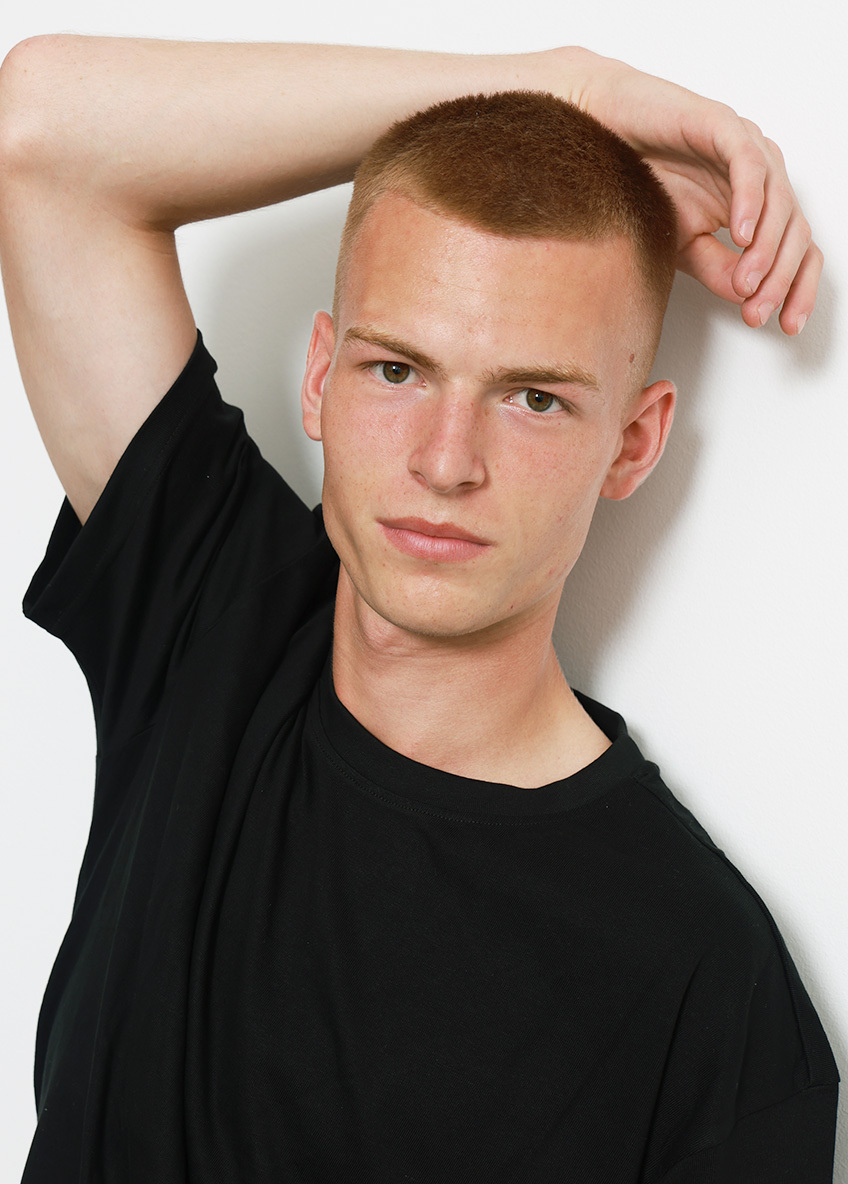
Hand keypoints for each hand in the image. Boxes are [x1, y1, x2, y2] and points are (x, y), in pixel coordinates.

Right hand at [556, 49, 819, 333]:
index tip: (786, 325)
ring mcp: (747, 148)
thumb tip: (748, 297)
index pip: (796, 249)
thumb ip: (718, 268)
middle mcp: (762, 176)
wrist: (599, 138)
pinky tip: (741, 235)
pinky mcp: (724, 126)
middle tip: (757, 311)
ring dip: (766, 251)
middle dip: (780, 279)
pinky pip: (749, 166)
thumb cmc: (639, 185)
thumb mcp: (683, 246)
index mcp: (758, 204)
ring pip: (780, 203)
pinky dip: (750, 203)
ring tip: (747, 284)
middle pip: (795, 231)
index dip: (798, 287)